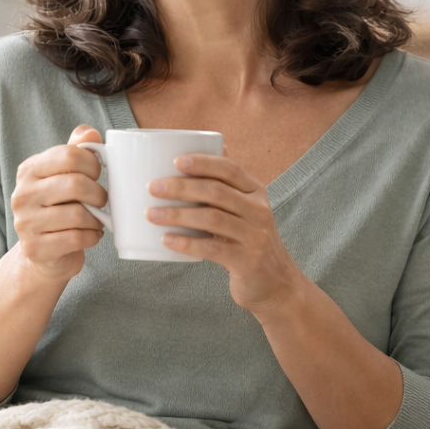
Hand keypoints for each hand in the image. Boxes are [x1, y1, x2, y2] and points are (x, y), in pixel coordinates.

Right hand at [10, 125, 107, 283]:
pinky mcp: (35, 248)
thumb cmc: (57, 209)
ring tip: (96, 219)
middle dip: (98, 194)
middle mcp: (22, 194)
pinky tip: (90, 235)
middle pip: (76, 184)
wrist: (42, 256)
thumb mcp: (62, 176)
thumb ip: (75, 151)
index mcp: (29, 170)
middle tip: (101, 200)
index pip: (69, 155)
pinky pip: (76, 239)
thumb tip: (90, 132)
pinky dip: (91, 237)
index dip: (92, 164)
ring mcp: (26, 223)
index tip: (96, 175)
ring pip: (78, 215)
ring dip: (96, 219)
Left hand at [146, 155, 303, 312]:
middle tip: (152, 187)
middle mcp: (258, 210)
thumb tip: (217, 144)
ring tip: (151, 214)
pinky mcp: (247, 261)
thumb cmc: (250, 241)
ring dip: (177, 215)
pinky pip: (212, 248)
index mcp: (255, 192)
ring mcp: (255, 236)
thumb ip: (230, 184)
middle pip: (216, 192)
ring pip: (212, 218)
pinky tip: (166, 240)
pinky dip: (187, 244)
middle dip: (181, 187)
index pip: (229, 169)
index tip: (175, 161)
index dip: (203, 162)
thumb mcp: (246, 209)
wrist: (278, 284)